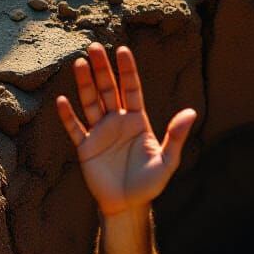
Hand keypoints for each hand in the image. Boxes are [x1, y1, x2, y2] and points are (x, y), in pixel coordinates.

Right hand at [56, 42, 197, 217]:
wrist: (128, 206)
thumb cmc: (150, 184)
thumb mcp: (167, 161)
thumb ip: (176, 136)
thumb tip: (191, 112)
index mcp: (138, 122)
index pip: (132, 90)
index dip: (127, 71)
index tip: (122, 50)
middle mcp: (117, 122)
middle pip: (108, 90)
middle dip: (102, 69)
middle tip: (94, 47)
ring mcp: (100, 133)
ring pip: (91, 103)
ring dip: (85, 84)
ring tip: (79, 62)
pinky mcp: (86, 147)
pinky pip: (75, 128)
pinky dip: (68, 116)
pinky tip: (63, 100)